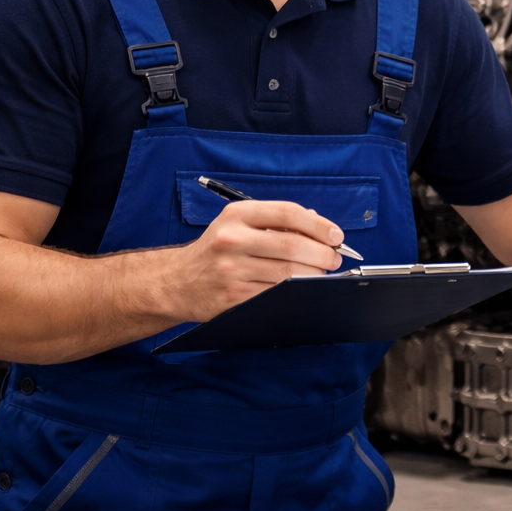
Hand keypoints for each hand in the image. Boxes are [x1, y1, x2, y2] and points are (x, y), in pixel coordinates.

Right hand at [157, 201, 344, 321]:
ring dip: (313, 275)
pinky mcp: (232, 297)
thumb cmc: (217, 250)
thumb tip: (321, 228)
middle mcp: (231, 240)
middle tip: (335, 259)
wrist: (175, 282)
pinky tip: (302, 289)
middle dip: (322, 254)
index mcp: (236, 215)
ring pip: (287, 273)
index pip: (287, 213)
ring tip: (322, 274)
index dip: (319, 225)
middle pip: (291, 245)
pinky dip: (295, 292)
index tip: (336, 236)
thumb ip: (276, 222)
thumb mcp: (238, 224)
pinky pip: (275, 294)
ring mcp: (231, 270)